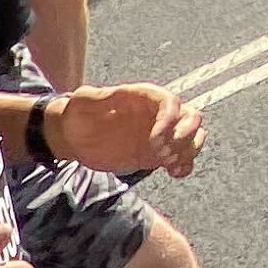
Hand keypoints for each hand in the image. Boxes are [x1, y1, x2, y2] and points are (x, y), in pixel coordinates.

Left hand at [50, 80, 203, 177]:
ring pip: (192, 137)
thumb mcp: (83, 101)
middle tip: (163, 154)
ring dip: (187, 151)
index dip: (170, 120)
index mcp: (143, 98)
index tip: (155, 140)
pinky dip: (185, 165)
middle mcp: (156, 114)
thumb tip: (113, 95)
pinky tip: (174, 173)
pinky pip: (182, 157)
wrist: (75, 136)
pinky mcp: (156, 152)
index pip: (170, 102)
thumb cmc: (78, 114)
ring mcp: (159, 133)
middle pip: (191, 117)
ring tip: (168, 164)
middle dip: (184, 136)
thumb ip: (98, 97)